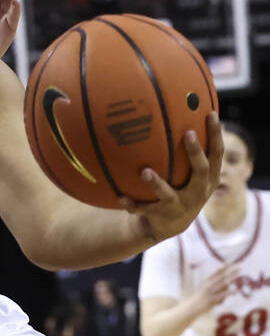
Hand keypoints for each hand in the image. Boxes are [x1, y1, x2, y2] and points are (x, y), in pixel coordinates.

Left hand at [120, 114, 223, 244]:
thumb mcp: (189, 172)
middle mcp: (198, 192)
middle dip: (196, 153)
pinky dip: (131, 204)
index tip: (210, 114)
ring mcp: (179, 205)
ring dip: (156, 183)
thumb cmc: (180, 187)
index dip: (216, 134)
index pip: (216, 153)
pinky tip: (119, 197)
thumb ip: (186, 149)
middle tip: (188, 134)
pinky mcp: (160, 216)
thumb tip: (176, 110)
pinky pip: (143, 209)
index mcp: (208, 178)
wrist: (169, 225)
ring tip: (145, 172)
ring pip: (168, 195)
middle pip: (201, 170)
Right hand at [194, 262, 240, 314]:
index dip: (224, 266)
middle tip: (239, 267)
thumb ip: (217, 285)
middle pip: (222, 276)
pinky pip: (224, 295)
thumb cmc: (201, 296)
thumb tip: (229, 284)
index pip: (217, 272)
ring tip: (239, 275)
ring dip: (232, 278)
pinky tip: (237, 291)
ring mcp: (211, 291)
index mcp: (207, 280)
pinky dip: (230, 292)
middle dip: (231, 271)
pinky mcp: (213, 299)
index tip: (230, 262)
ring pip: (224, 283)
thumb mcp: (206, 287)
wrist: (193, 306)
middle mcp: (209, 284)